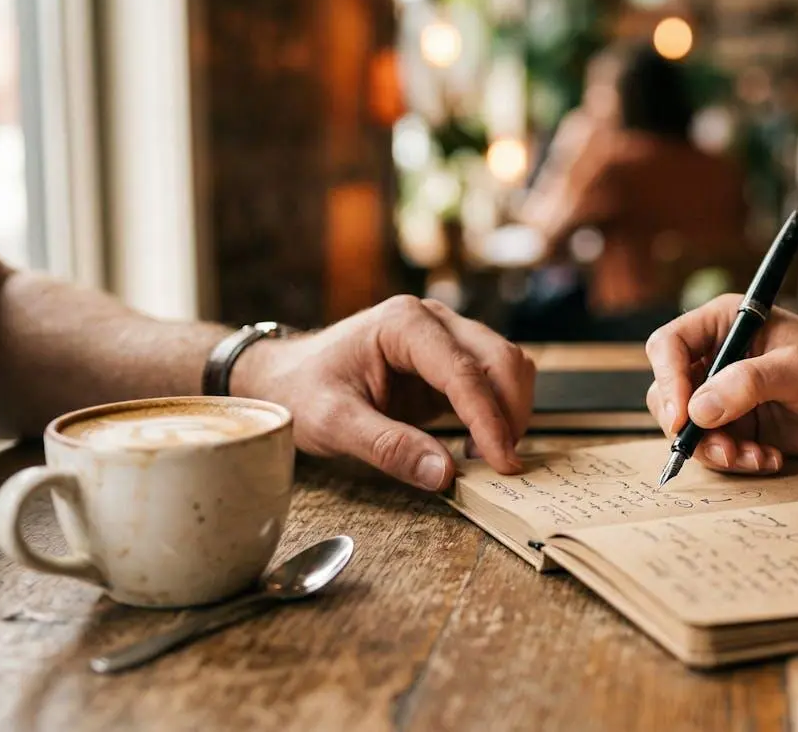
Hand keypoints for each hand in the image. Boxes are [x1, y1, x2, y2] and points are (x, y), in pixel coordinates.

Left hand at [233, 296, 533, 490]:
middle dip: (511, 413)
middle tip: (503, 466)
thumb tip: (445, 475)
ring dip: (510, 411)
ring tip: (484, 456)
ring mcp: (446, 337)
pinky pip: (493, 382)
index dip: (490, 419)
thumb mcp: (333, 423)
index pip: (464, 371)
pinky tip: (478, 445)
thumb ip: (388, 448)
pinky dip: (499, 413)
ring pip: (507, 367)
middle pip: (501, 359)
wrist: (286, 376)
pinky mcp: (450, 362)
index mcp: (403, 324)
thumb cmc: (302, 391)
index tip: (502, 462)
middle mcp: (433, 321)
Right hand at [644, 295, 797, 473]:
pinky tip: (770, 461)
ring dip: (714, 451)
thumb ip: (749, 383)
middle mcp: (718, 358)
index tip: (683, 417)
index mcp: (725, 324)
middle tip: (722, 449)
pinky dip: (735, 461)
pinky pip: (716, 450)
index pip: (669, 346)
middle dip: (688, 427)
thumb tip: (697, 410)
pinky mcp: (740, 428)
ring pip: (689, 428)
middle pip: (668, 392)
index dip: (668, 380)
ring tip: (754, 459)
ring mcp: (726, 396)